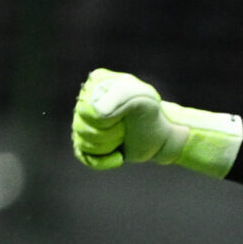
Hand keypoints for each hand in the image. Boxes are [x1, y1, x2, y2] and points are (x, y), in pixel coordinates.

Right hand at [69, 67, 242, 176]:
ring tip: (123, 136)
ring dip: (109, 145)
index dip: (107, 120)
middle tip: (126, 126)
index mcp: (95, 83)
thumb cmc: (151, 113)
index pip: (87, 109)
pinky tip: (119, 156)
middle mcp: (85, 100)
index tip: (126, 116)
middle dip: (110, 133)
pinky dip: (103, 161)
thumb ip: (120, 97)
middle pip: (83, 127)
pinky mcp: (87, 142)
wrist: (159, 135)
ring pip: (84, 142)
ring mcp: (84, 121)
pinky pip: (84, 156)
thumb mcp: (142, 98)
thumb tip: (98, 111)